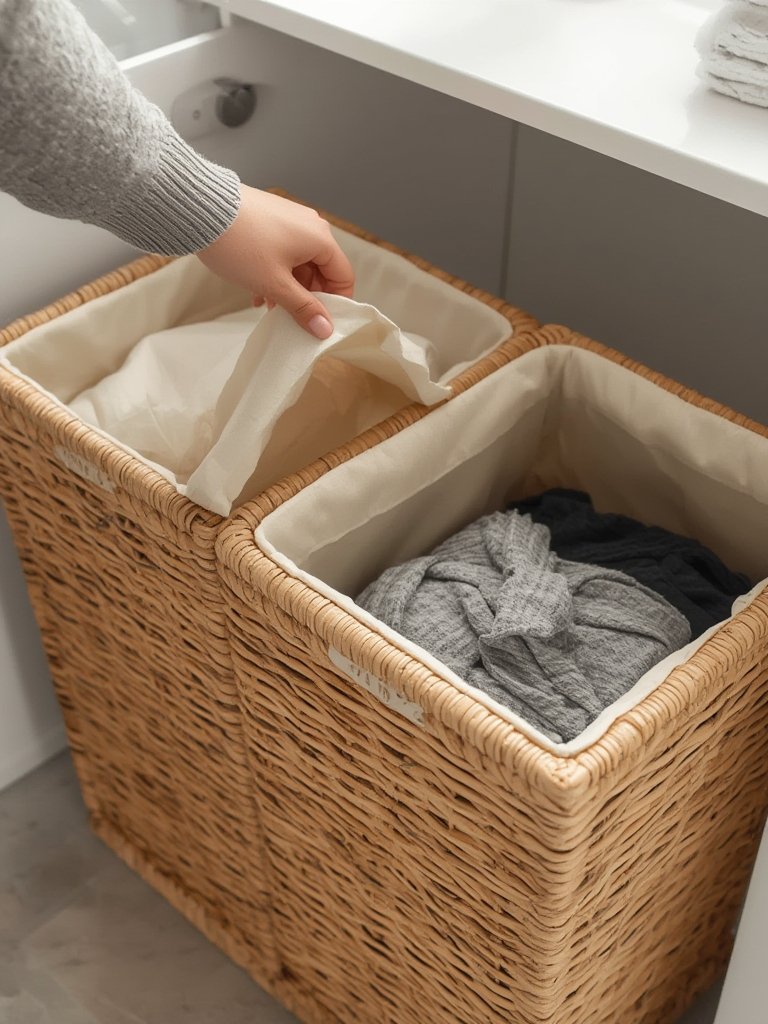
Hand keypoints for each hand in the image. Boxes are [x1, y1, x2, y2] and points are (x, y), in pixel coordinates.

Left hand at [197, 186, 354, 338]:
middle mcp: (310, 225)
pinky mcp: (269, 219)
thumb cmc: (242, 246)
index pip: (343, 276)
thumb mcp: (275, 284)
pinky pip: (282, 252)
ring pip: (298, 264)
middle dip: (306, 297)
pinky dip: (275, 273)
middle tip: (291, 318)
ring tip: (268, 307)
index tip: (322, 323)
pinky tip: (256, 290)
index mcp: (320, 239)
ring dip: (287, 288)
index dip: (336, 302)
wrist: (200, 209)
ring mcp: (289, 220)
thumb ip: (303, 308)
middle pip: (321, 271)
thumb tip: (325, 329)